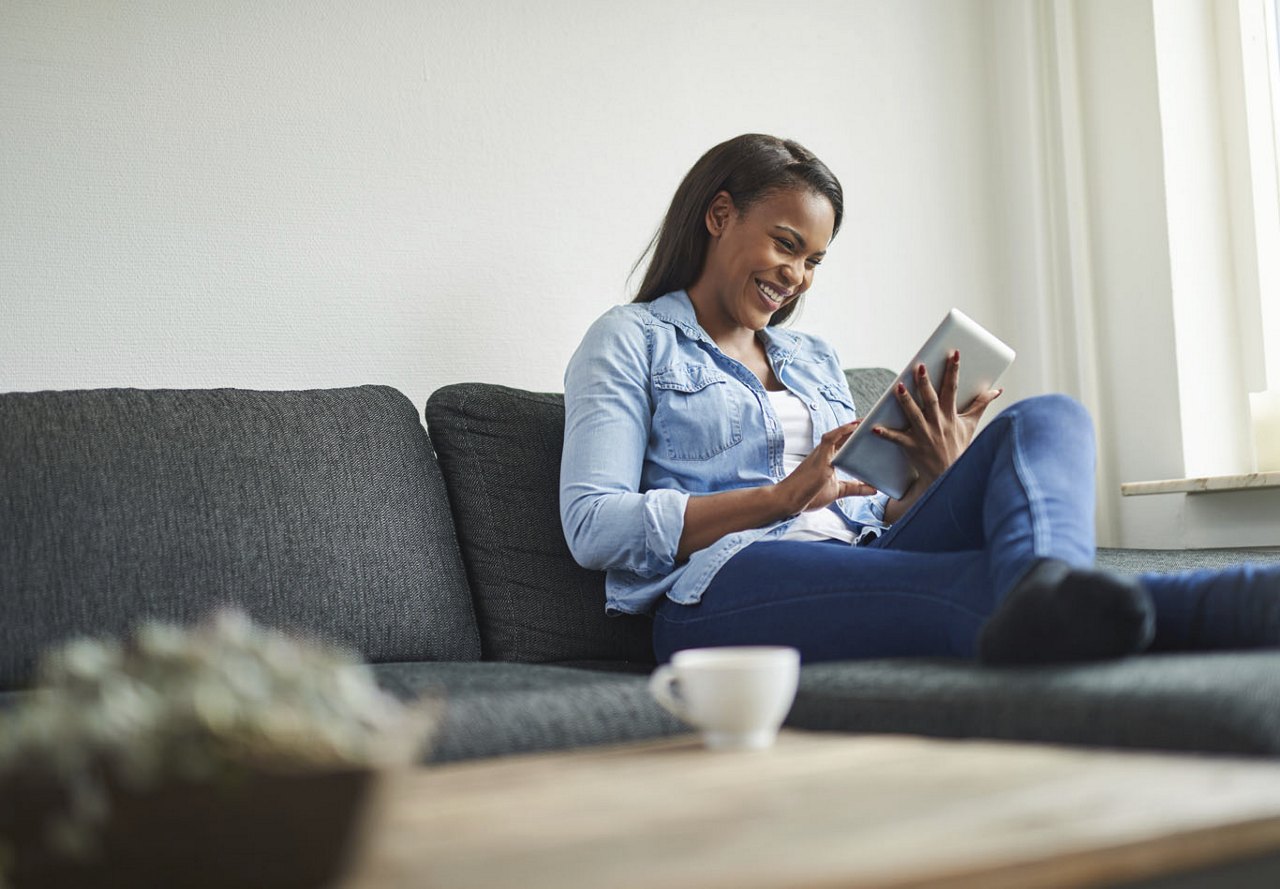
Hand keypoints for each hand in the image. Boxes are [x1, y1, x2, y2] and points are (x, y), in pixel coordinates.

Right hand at [776, 421, 878, 513]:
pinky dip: (842, 431)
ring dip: (852, 426)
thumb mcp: (838, 491)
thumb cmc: (808, 495)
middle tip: (874, 420)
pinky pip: (831, 438)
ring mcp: (821, 453)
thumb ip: (856, 488)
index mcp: (828, 459)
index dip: (855, 436)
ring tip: (867, 420)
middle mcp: (824, 453)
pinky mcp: (819, 457)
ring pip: (838, 434)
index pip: (844, 443)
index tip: (869, 430)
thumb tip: (874, 489)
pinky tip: (854, 426)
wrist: (789, 501)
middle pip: (843, 435)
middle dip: (857, 428)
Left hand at [872, 351, 1001, 486]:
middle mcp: (938, 423)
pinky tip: (875, 427)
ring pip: (914, 415)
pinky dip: (886, 434)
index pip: (953, 389)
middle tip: (919, 366)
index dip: (954, 370)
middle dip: (925, 383)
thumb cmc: (959, 447)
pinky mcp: (912, 447)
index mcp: (951, 416)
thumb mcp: (971, 425)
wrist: (949, 475)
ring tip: (898, 387)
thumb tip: (997, 390)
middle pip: (930, 400)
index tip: (954, 354)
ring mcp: (924, 435)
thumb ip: (981, 405)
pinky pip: (897, 439)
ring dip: (906, 401)